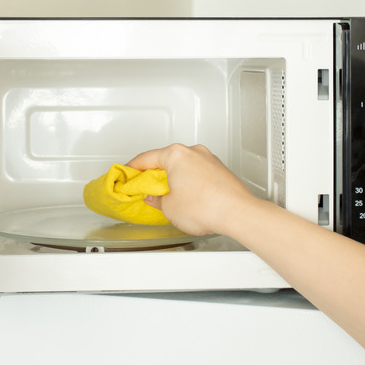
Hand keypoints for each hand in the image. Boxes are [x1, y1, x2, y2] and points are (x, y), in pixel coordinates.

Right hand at [126, 144, 255, 235]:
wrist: (237, 213)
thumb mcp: (169, 208)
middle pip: (166, 159)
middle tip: (145, 186)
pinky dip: (189, 180)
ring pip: (184, 165)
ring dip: (174, 177)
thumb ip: (156, 200)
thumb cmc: (205, 207)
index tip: (127, 174)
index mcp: (176, 154)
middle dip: (155, 173)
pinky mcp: (220, 170)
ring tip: (168, 194)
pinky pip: (198, 172)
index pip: (146, 158)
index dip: (133, 168)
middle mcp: (193, 152)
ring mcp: (209, 159)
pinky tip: (187, 195)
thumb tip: (154, 198)